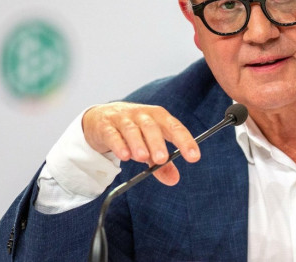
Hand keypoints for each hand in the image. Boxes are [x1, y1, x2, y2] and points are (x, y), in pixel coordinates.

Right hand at [82, 102, 199, 185]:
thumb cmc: (133, 131)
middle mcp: (143, 115)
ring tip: (142, 158)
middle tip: (162, 159)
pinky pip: (112, 134)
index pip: (175, 127)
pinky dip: (118, 144)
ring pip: (132, 129)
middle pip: (152, 127)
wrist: (101, 118)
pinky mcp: (106, 125)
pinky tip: (124, 156)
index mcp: (158, 118)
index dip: (185, 141)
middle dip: (158, 143)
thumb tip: (174, 180)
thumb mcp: (149, 145)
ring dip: (138, 143)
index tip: (194, 157)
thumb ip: (161, 163)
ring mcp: (123, 119)